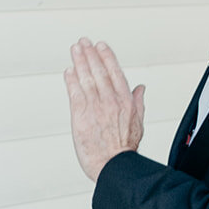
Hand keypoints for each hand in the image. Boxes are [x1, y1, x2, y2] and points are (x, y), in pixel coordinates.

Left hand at [65, 38, 144, 181]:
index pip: (115, 72)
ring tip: (75, 50)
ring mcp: (95, 107)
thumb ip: (138, 103)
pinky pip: (74, 92)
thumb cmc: (124, 150)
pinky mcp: (81, 116)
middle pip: (98, 71)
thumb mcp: (138, 123)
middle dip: (90, 54)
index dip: (107, 57)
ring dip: (79, 61)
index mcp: (126, 101)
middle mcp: (110, 101)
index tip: (101, 46)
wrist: (114, 166)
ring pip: (86, 78)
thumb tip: (140, 88)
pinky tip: (69, 71)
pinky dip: (71, 80)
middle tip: (84, 42)